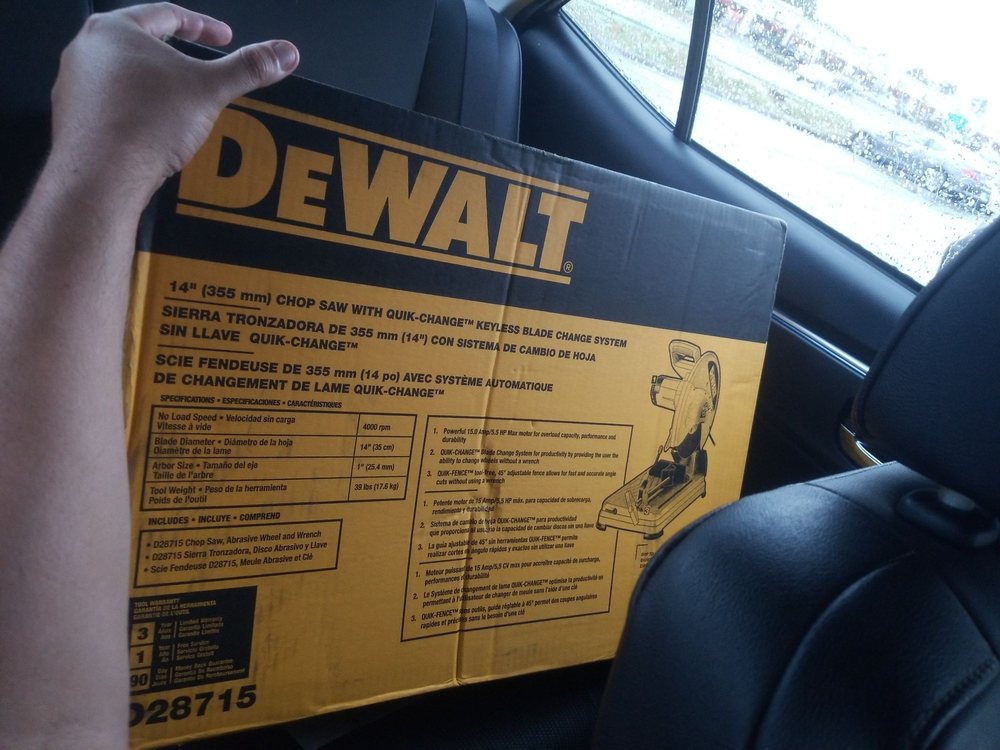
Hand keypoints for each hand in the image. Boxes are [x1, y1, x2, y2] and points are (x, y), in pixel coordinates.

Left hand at [50, 2, 298, 198]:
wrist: (102, 176)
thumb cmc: (147, 123)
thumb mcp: (210, 90)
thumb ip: (249, 68)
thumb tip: (285, 53)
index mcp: (115, 30)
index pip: (166, 14)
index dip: (203, 26)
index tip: (223, 38)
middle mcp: (87, 50)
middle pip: (142, 43)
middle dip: (177, 56)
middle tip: (202, 69)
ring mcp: (74, 84)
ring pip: (125, 74)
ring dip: (155, 84)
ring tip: (180, 103)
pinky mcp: (72, 117)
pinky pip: (112, 104)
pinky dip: (137, 110)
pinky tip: (155, 129)